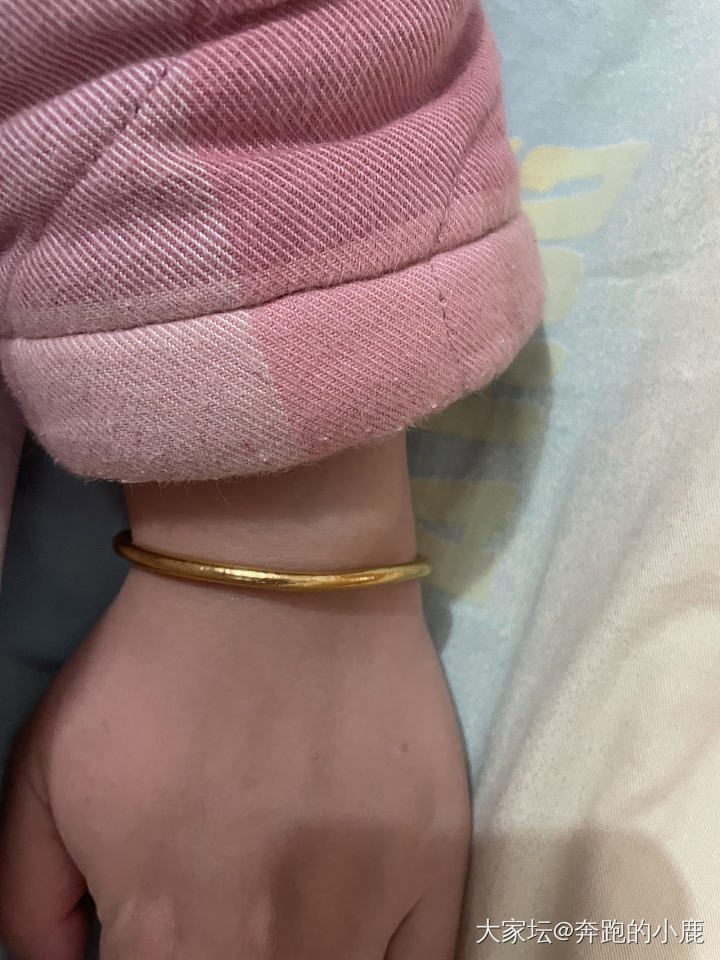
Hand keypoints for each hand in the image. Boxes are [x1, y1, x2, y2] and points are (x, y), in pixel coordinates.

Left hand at [0, 436, 470, 958]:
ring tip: (282, 897)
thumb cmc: (154, 668)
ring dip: (301, 955)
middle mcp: (274, 945)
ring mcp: (368, 904)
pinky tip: (354, 918)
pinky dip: (385, 959)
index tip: (163, 927)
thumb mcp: (45, 775)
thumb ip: (32, 900)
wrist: (276, 575)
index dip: (154, 957)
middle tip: (223, 901)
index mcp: (166, 932)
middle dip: (224, 954)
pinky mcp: (436, 856)